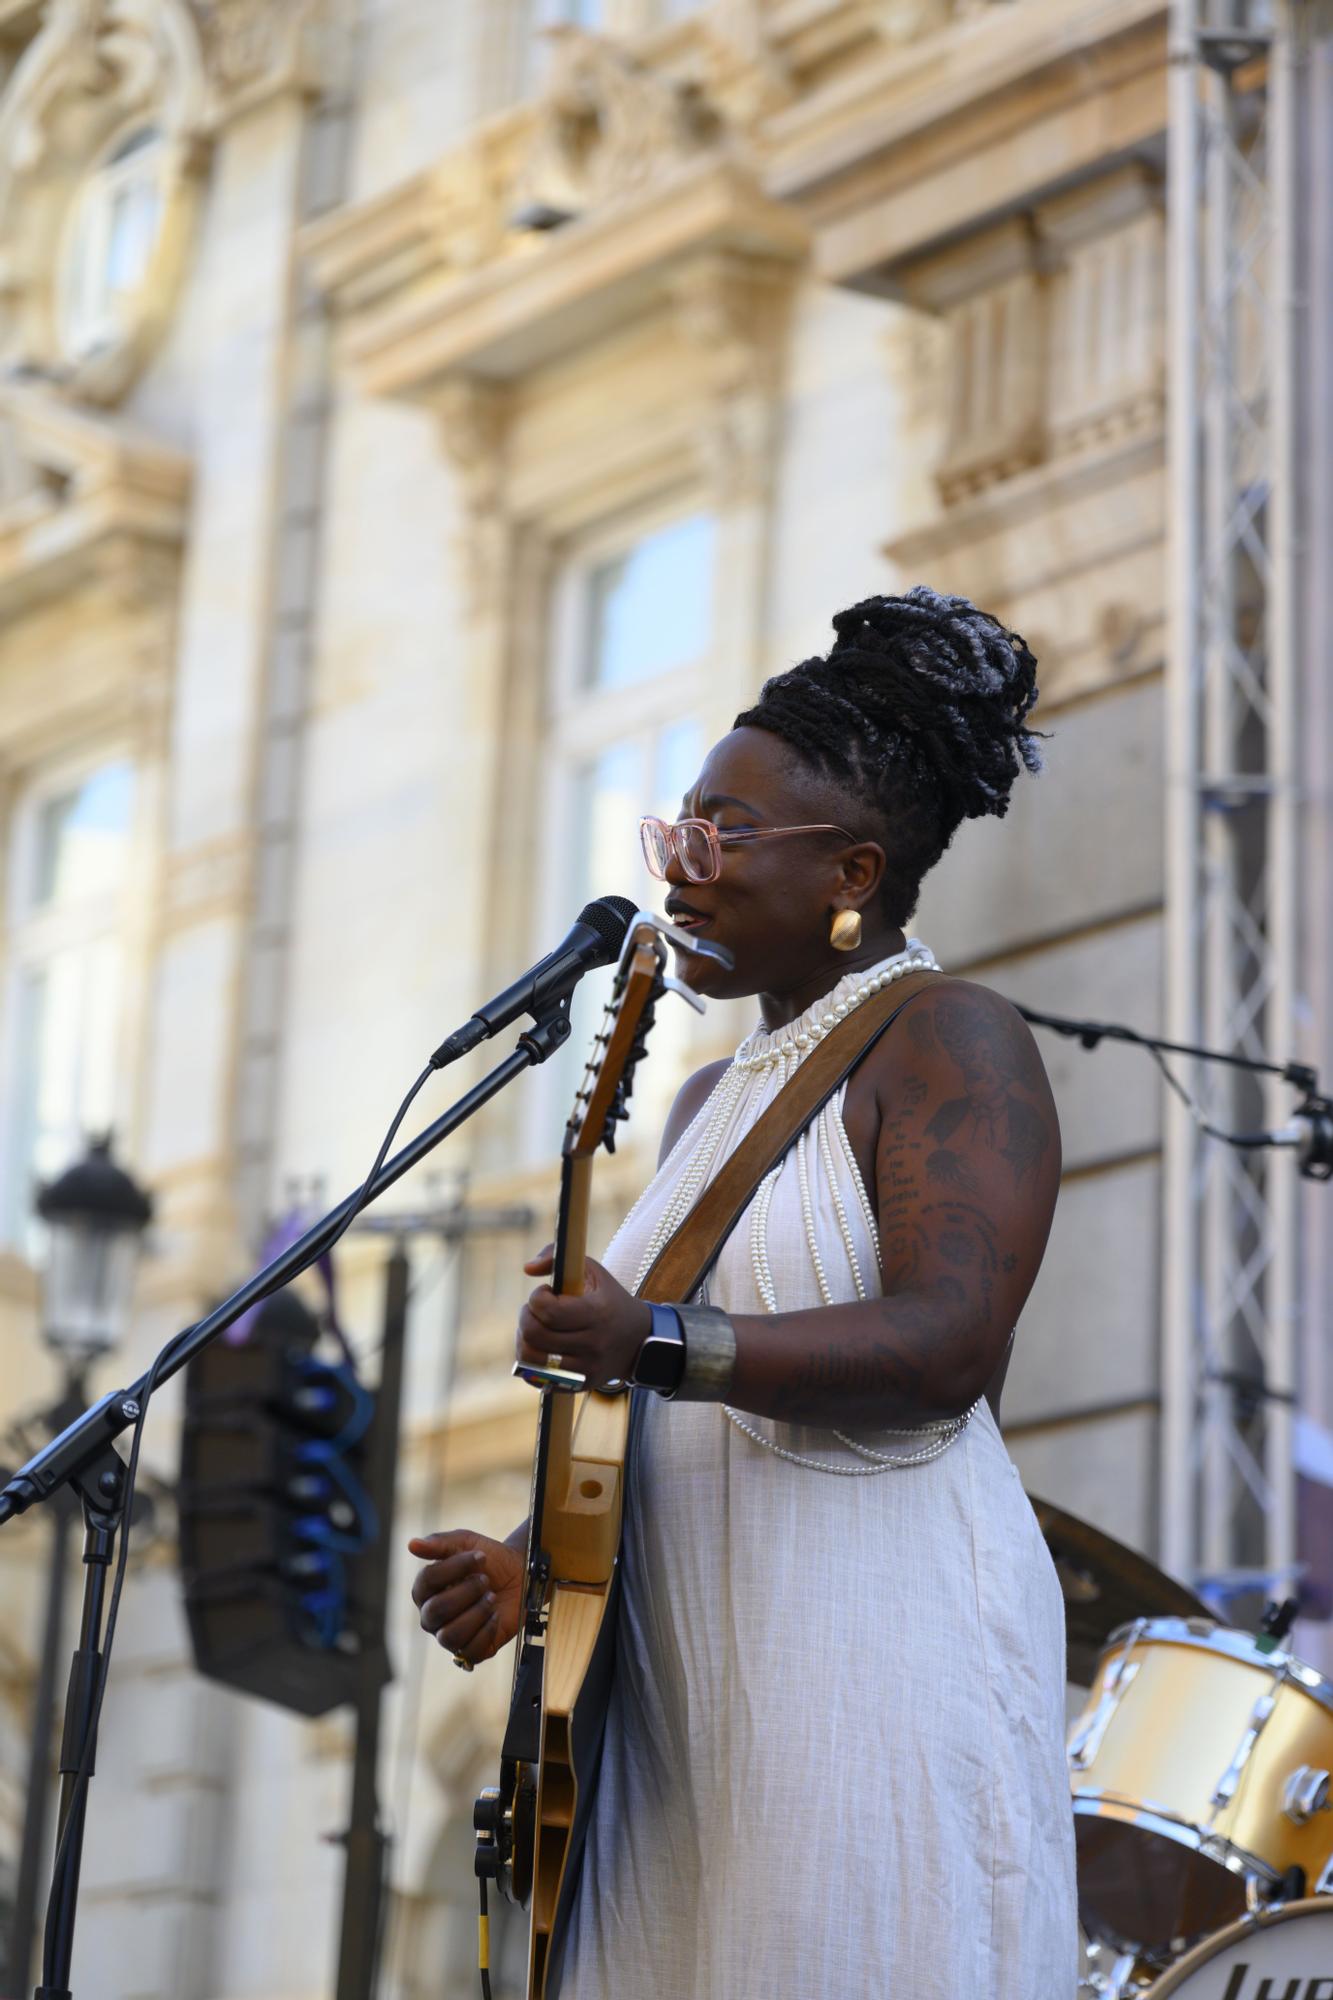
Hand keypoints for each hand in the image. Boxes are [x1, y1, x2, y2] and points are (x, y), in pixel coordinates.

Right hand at [407, 1529, 523, 1665]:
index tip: (481, 1556)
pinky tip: (496, 1616)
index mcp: (426, 1590)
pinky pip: (470, 1652)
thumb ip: (439, 1543)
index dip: (454, 1567)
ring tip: (492, 1598)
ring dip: (476, 1614)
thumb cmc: (490, 1559)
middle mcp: (432, 1616)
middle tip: (485, 1580)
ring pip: (449, 1636)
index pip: (426, 1581)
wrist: (521, 1575)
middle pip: (436, 1611)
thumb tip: (412, 1544)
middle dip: (467, 1592)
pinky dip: (487, 1631)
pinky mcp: (471, 1651)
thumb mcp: (466, 1542)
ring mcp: (450, 1635)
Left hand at [516, 1245, 650, 1389]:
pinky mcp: (580, 1384)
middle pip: (535, 1336)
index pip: (548, 1311)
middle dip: (526, 1318)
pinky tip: (539, 1348)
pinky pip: (539, 1379)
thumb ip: (557, 1256)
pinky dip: (530, 1363)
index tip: (547, 1292)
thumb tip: (527, 1268)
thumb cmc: (608, 1300)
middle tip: (536, 1311)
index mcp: (597, 1313)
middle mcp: (593, 1344)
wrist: (639, 1340)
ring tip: (536, 1328)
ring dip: (524, 1340)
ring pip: (532, 1360)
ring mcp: (586, 1368)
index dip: (537, 1298)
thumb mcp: (592, 1271)